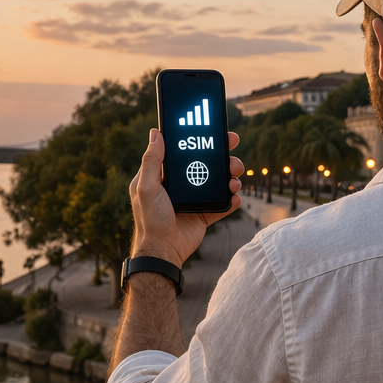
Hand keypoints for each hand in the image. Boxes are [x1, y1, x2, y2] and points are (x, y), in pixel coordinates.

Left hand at [129, 128, 242, 265]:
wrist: (162, 251)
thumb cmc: (150, 219)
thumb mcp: (146, 187)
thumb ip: (151, 161)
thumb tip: (156, 133)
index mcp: (165, 176)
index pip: (185, 152)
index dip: (200, 141)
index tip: (214, 132)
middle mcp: (181, 185)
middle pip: (207, 164)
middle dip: (223, 157)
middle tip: (233, 153)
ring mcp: (195, 199)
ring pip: (218, 182)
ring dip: (230, 177)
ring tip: (235, 179)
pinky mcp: (205, 214)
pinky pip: (223, 204)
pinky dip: (232, 200)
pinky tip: (235, 197)